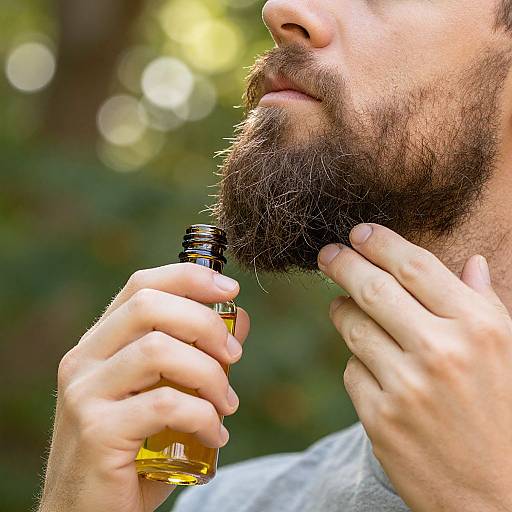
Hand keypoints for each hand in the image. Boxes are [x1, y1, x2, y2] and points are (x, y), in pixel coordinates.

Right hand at [37, 262, 249, 511]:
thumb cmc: (133, 450)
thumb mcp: (167, 394)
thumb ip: (198, 354)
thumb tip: (237, 320)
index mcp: (99, 343)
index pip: (140, 286)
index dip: (188, 278)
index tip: (230, 289)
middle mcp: (85, 360)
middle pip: (148, 307)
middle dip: (204, 323)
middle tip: (234, 356)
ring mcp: (85, 394)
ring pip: (157, 350)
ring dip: (208, 373)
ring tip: (227, 403)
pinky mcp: (97, 431)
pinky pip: (165, 404)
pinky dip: (203, 416)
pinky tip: (216, 435)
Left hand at [318, 224, 511, 511]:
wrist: (501, 501)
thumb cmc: (508, 418)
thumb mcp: (511, 354)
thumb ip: (487, 304)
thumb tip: (471, 262)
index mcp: (479, 328)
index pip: (415, 266)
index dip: (381, 243)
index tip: (359, 233)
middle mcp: (441, 351)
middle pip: (373, 288)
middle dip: (343, 263)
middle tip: (328, 254)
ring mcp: (407, 386)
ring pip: (353, 327)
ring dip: (342, 310)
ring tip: (343, 306)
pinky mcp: (380, 418)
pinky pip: (352, 371)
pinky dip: (357, 361)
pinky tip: (372, 366)